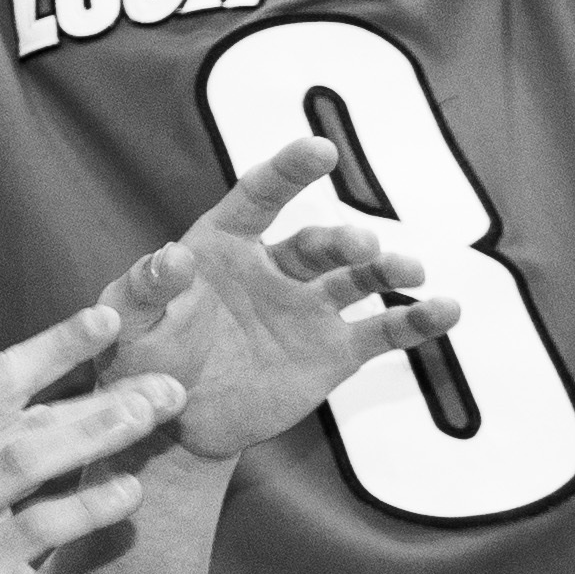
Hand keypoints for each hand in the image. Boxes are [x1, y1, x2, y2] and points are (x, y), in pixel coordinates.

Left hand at [99, 140, 451, 461]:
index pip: (258, 197)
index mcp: (221, 246)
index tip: (319, 148)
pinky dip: (417, 321)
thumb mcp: (127, 325)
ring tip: (410, 272)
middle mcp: (273, 268)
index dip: (287, 172)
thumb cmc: (139, 361)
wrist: (175, 424)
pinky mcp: (335, 353)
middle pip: (317, 243)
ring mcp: (309, 309)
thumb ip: (145, 291)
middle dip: (342, 240)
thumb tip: (172, 255)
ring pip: (357, 279)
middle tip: (361, 244)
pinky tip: (447, 309)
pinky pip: (383, 331)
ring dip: (387, 270)